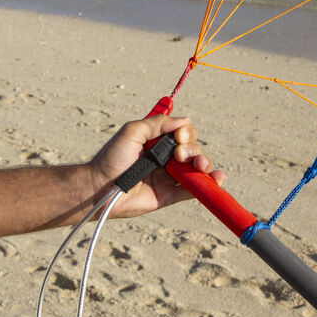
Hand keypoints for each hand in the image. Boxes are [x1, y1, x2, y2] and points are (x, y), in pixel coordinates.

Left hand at [88, 115, 224, 217]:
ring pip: (197, 169)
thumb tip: (186, 120)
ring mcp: (169, 178)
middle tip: (178, 155)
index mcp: (157, 142)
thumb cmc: (112, 158)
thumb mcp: (133, 131)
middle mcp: (166, 158)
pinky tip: (216, 180)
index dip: (186, 134)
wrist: (101, 187)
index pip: (183, 134)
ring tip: (199, 166)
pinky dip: (207, 185)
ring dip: (204, 164)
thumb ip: (158, 123)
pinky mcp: (170, 196)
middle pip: (193, 150)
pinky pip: (193, 191)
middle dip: (193, 150)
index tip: (178, 137)